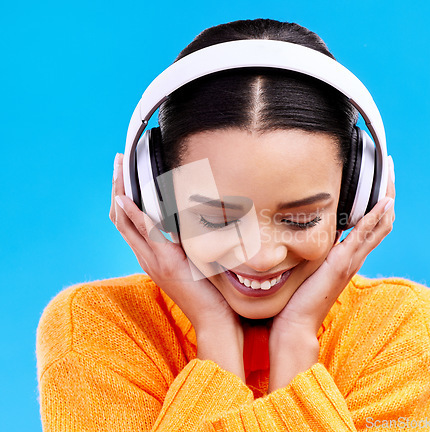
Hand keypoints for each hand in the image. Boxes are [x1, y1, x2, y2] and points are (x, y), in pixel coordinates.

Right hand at [109, 153, 241, 332]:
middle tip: (118, 162)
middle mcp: (147, 257)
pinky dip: (134, 214)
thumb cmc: (211, 292)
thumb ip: (190, 242)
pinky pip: (145, 234)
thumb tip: (198, 218)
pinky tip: (127, 198)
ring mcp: (154, 261)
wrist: (215, 320)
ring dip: (120, 193)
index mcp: (153, 256)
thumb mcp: (196, 261)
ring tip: (119, 169)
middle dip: (117, 188)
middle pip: (121, 218)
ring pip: (126, 223)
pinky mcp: (166, 263)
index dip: (123, 198)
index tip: (125, 174)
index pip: (129, 223)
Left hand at [271, 156, 395, 338]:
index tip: (379, 178)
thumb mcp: (307, 266)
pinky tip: (382, 203)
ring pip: (378, 226)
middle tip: (389, 166)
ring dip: (385, 198)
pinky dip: (374, 219)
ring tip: (389, 174)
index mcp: (347, 257)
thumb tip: (302, 230)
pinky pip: (362, 237)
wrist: (295, 323)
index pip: (371, 225)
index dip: (378, 202)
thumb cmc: (296, 297)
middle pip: (381, 221)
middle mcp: (354, 257)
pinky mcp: (341, 264)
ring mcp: (350, 261)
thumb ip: (311, 250)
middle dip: (387, 192)